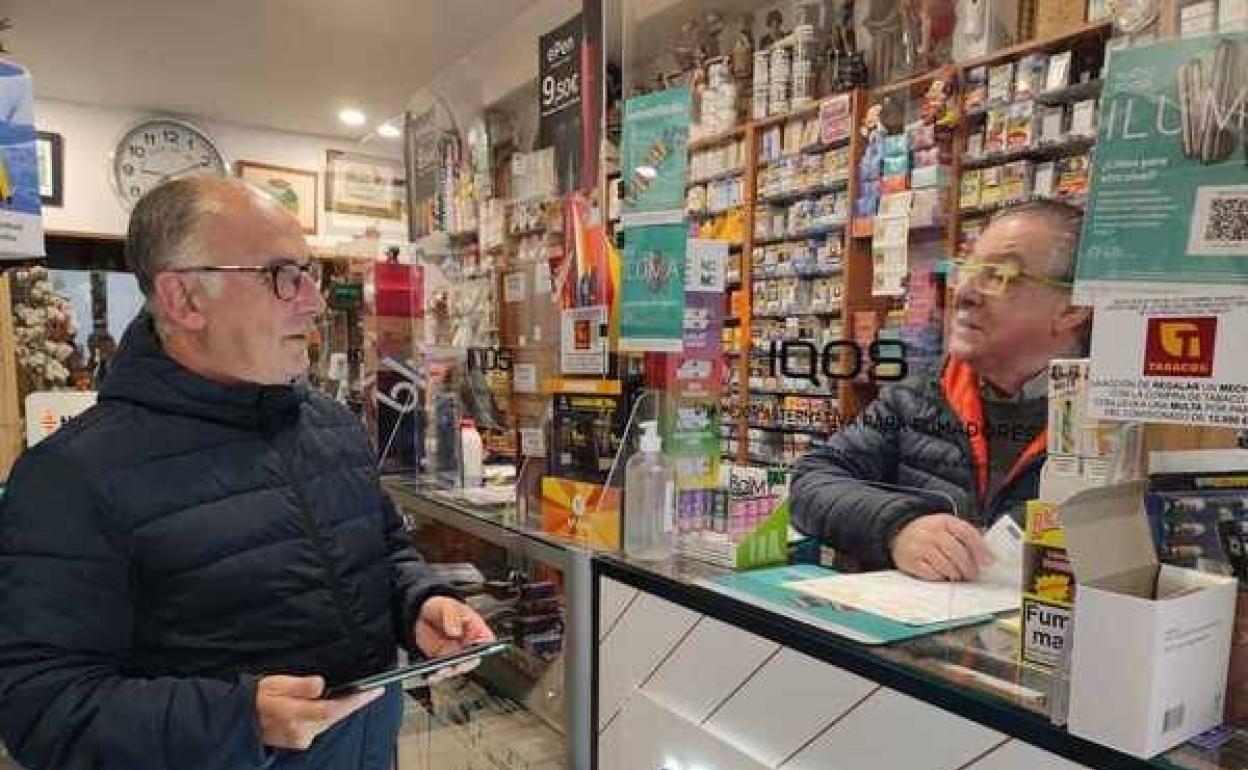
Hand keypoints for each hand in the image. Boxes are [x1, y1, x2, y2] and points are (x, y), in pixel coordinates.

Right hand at [255, 675, 381, 749]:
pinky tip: (332, 704)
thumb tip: (320, 684)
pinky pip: (321, 725)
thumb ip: (299, 685)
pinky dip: (329, 714)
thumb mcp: (275, 683)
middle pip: (335, 716)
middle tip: (374, 690)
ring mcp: (300, 739)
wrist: (241, 720)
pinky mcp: (300, 741)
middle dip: (354, 703)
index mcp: (293, 715)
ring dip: (342, 708)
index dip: (354, 701)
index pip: (332, 709)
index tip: (374, 691)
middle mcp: (299, 731)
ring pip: (329, 721)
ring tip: (357, 694)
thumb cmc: (257, 699)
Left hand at [412, 596, 495, 682]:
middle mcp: (468, 644)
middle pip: (472, 659)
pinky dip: (436, 675)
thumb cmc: (441, 607)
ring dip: (448, 672)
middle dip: (463, 664)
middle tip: (454, 665)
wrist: (422, 613)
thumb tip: (456, 631)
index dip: (484, 648)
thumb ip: (452, 618)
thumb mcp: (447, 607)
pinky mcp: (442, 660)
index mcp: (476, 629)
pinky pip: (441, 670)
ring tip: (439, 671)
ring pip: (456, 667)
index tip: (473, 651)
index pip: (487, 641)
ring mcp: (455, 653)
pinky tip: (431, 675)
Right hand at [890, 513, 994, 581]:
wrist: (898, 532)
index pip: (966, 533)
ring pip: (946, 565)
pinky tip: (940, 574)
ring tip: (957, 576)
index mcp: (944, 521)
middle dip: (968, 567)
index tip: (988, 561)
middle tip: (972, 574)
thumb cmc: (930, 533)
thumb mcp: (946, 527)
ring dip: (955, 574)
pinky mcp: (910, 560)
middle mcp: (931, 532)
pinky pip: (931, 574)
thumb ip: (966, 538)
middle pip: (957, 552)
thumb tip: (989, 557)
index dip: (980, 548)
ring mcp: (919, 546)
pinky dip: (939, 577)